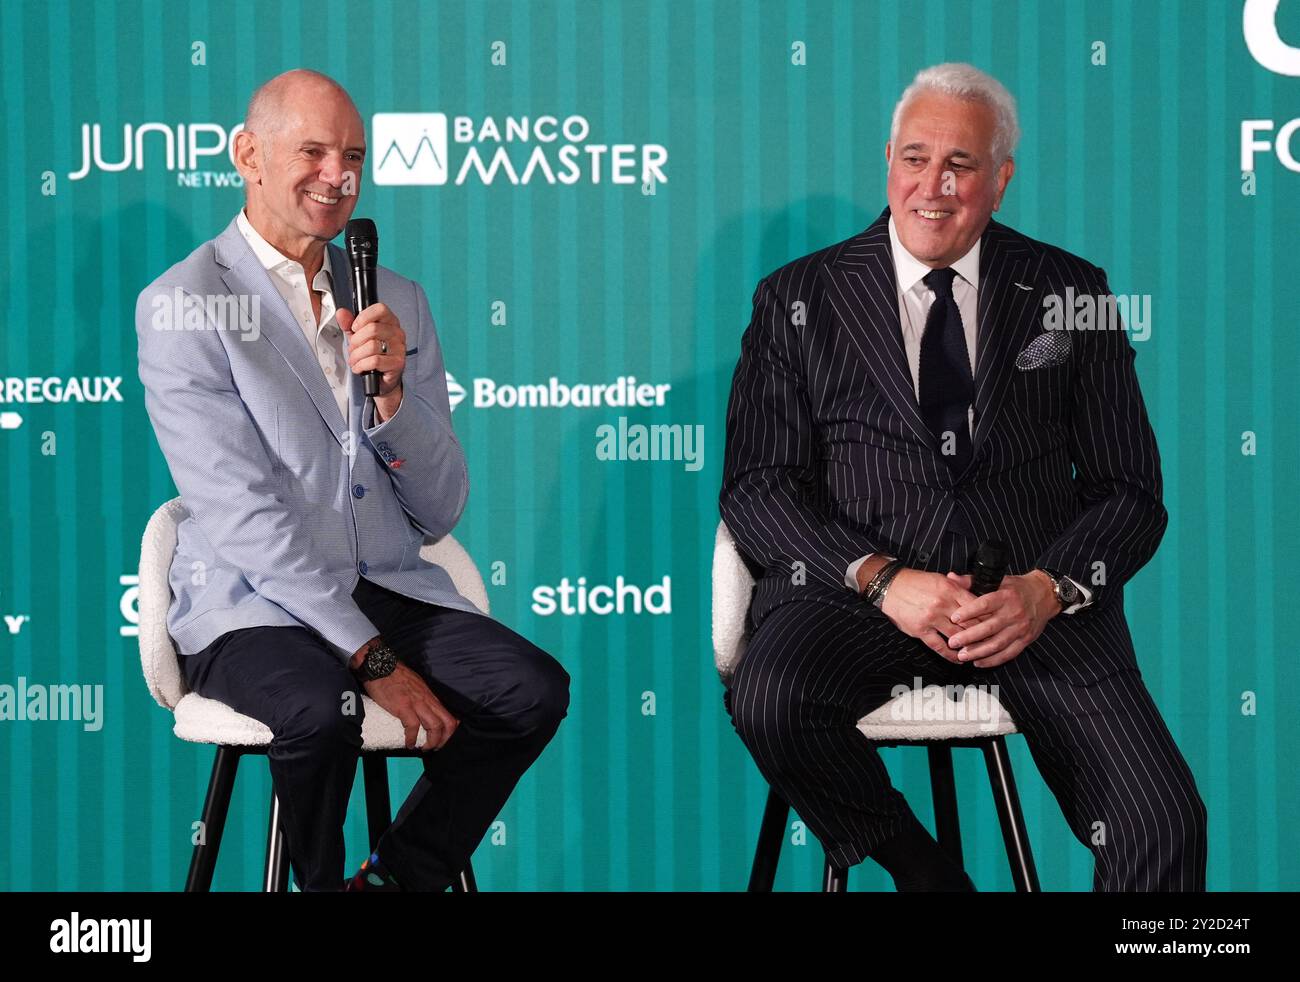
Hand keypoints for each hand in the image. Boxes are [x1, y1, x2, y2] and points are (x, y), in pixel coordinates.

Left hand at [338, 302, 404, 418]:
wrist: (382, 380)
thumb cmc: (372, 355)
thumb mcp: (358, 337)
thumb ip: (349, 324)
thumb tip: (341, 313)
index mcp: (390, 322)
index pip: (380, 309)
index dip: (364, 317)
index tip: (355, 327)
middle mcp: (397, 333)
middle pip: (372, 329)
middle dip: (356, 341)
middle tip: (352, 349)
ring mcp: (399, 348)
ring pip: (372, 346)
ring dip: (357, 355)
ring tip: (355, 360)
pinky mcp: (398, 363)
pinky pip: (375, 361)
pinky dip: (361, 365)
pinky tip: (359, 368)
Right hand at [359, 661, 458, 751]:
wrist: (380, 666)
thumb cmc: (395, 675)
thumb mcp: (416, 685)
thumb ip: (422, 697)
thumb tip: (425, 709)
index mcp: (430, 696)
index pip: (449, 715)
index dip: (451, 731)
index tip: (445, 739)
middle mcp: (427, 700)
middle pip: (446, 723)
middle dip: (443, 740)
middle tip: (434, 747)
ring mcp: (416, 703)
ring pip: (434, 727)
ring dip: (431, 742)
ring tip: (423, 748)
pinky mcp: (403, 706)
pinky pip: (413, 726)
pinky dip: (412, 739)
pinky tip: (408, 744)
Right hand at [874, 567, 991, 662]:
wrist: (890, 586)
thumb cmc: (915, 582)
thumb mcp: (939, 578)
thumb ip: (958, 585)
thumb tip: (974, 586)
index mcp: (950, 589)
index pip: (976, 606)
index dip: (987, 617)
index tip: (994, 625)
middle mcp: (943, 604)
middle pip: (970, 623)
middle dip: (982, 634)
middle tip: (991, 643)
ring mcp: (932, 618)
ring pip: (957, 636)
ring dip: (968, 647)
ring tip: (977, 653)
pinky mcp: (921, 630)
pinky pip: (939, 647)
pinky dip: (951, 655)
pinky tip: (958, 659)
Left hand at [943, 570, 1059, 668]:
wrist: (1045, 595)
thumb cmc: (1016, 588)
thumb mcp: (998, 580)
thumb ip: (972, 581)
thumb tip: (951, 577)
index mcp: (1005, 596)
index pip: (985, 604)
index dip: (968, 612)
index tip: (954, 618)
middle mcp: (1014, 613)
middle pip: (989, 628)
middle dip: (969, 637)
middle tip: (952, 642)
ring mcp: (1021, 628)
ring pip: (997, 644)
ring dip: (978, 652)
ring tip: (962, 655)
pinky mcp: (1026, 640)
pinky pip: (1008, 653)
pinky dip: (993, 660)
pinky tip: (978, 662)